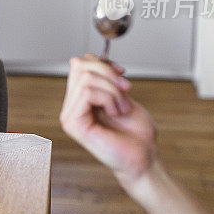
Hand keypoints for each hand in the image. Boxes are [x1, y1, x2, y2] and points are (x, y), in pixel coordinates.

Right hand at [59, 54, 157, 185]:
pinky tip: (116, 112)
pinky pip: (87, 94)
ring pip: (86, 79)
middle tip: (126, 90)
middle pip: (80, 66)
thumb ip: (102, 77)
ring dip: (113, 90)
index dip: (102, 62)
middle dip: (109, 73)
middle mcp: (71, 106)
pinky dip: (108, 98)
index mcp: (80, 99)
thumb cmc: (135, 132)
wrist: (144, 156)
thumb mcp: (119, 94)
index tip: (122, 73)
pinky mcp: (74, 124)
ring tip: (123, 107)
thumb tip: (85, 57)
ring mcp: (69, 116)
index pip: (79, 64)